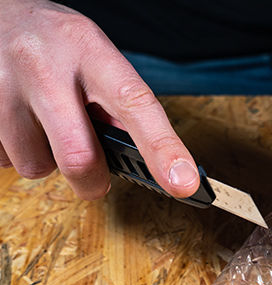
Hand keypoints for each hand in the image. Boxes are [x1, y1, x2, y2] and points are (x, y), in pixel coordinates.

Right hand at [0, 0, 197, 198]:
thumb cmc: (55, 44)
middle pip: (78, 156)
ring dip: (48, 161)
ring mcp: (2, 87)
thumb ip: (118, 103)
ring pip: (36, 165)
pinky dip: (18, 153)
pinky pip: (5, 161)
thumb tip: (144, 159)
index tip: (184, 184)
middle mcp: (44, 66)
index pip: (136, 105)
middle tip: (95, 178)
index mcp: (89, 50)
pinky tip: (19, 123)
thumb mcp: (95, 55)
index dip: (163, 149)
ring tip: (45, 126)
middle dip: (93, 181)